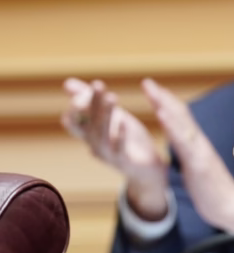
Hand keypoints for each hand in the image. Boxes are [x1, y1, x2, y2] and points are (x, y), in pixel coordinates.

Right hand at [62, 78, 167, 219]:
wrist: (147, 169)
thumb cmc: (127, 140)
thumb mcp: (110, 117)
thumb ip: (91, 101)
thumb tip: (67, 83)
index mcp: (89, 133)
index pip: (73, 119)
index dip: (77, 104)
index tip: (89, 87)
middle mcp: (93, 144)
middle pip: (88, 122)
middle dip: (92, 102)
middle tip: (98, 84)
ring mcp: (107, 154)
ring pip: (102, 134)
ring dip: (106, 114)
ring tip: (112, 97)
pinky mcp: (123, 161)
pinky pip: (119, 149)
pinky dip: (121, 135)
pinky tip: (124, 121)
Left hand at [141, 78, 233, 233]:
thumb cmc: (218, 198)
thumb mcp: (201, 177)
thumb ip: (195, 164)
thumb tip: (189, 159)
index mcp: (199, 150)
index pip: (183, 122)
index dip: (169, 105)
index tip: (155, 92)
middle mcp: (200, 146)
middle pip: (181, 116)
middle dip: (163, 98)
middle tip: (147, 81)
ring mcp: (200, 153)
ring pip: (181, 123)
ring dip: (165, 104)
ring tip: (151, 89)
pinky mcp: (198, 163)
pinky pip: (182, 141)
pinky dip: (171, 124)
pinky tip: (160, 112)